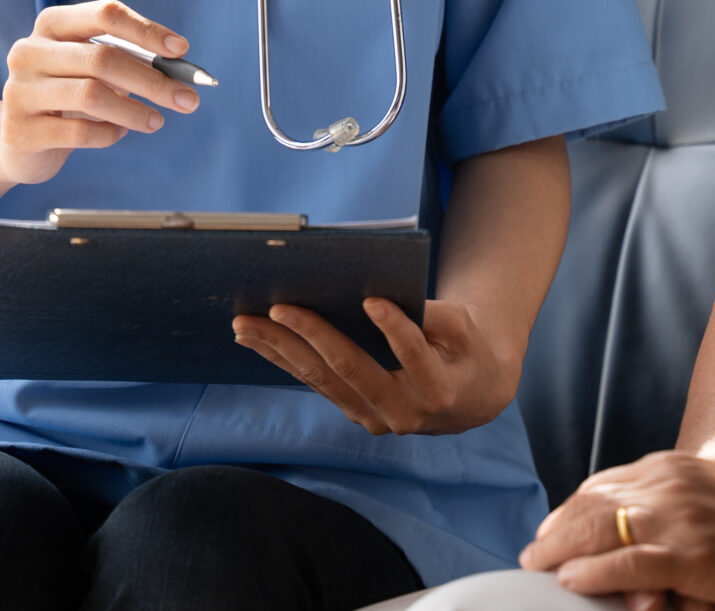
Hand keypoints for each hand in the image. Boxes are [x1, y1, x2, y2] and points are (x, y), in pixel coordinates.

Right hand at [0, 0, 197, 185]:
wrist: (14, 140)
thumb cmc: (66, 95)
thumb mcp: (91, 69)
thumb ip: (128, 61)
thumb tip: (180, 66)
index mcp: (51, 24)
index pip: (104, 14)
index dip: (146, 30)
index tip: (181, 50)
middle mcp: (29, 52)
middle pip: (102, 57)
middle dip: (153, 80)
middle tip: (188, 99)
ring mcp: (20, 91)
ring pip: (92, 95)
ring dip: (135, 111)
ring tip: (156, 121)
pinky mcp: (20, 130)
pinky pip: (79, 132)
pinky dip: (109, 134)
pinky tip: (118, 133)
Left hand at [232, 297, 521, 435]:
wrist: (468, 397)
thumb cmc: (466, 350)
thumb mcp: (466, 329)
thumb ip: (436, 317)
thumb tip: (386, 296)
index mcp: (438, 390)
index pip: (415, 357)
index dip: (395, 331)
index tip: (372, 301)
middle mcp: (402, 413)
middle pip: (350, 370)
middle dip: (311, 336)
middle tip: (277, 308)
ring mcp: (373, 418)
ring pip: (321, 381)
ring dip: (280, 350)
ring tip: (245, 325)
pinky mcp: (353, 412)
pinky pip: (315, 384)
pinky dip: (283, 359)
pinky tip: (256, 340)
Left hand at [519, 451, 714, 610]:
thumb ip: (679, 503)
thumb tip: (643, 522)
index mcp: (675, 468)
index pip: (603, 485)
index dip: (572, 510)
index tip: (555, 531)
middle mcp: (670, 484)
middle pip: (592, 503)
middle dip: (557, 530)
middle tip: (535, 554)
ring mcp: (681, 518)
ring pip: (600, 528)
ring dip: (562, 550)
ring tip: (541, 567)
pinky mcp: (694, 554)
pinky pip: (629, 561)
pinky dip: (596, 571)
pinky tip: (573, 580)